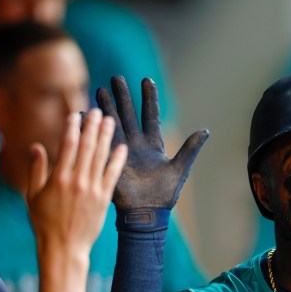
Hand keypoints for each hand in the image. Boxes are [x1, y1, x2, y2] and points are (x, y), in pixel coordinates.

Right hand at [26, 109, 126, 252]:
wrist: (64, 248)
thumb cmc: (44, 223)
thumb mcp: (32, 196)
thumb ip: (36, 170)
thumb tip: (36, 147)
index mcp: (58, 178)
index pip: (67, 145)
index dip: (73, 127)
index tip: (76, 114)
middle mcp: (76, 181)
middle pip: (87, 147)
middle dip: (92, 126)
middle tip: (98, 111)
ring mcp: (92, 190)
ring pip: (101, 157)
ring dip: (106, 137)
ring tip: (111, 121)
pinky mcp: (103, 199)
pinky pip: (113, 175)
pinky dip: (118, 160)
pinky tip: (122, 147)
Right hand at [96, 76, 208, 210]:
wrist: (147, 214)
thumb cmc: (165, 195)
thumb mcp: (179, 169)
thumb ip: (190, 149)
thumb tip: (205, 130)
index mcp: (153, 144)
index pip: (151, 115)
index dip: (149, 98)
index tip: (146, 79)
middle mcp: (136, 144)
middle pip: (128, 114)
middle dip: (122, 96)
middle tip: (116, 78)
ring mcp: (122, 151)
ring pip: (113, 124)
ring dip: (106, 108)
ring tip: (99, 90)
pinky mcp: (110, 160)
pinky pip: (100, 142)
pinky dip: (93, 129)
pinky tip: (84, 115)